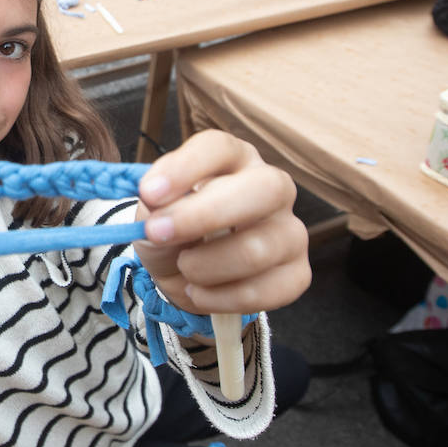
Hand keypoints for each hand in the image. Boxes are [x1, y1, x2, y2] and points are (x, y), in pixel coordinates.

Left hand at [133, 130, 308, 316]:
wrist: (186, 273)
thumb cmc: (173, 230)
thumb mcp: (153, 213)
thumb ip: (154, 205)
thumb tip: (158, 205)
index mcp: (234, 159)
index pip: (220, 147)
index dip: (186, 167)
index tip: (149, 193)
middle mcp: (272, 187)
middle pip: (263, 189)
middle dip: (205, 215)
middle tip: (158, 233)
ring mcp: (291, 231)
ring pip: (258, 249)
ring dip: (205, 266)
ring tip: (184, 267)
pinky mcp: (297, 273)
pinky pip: (266, 291)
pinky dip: (222, 298)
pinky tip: (200, 292)